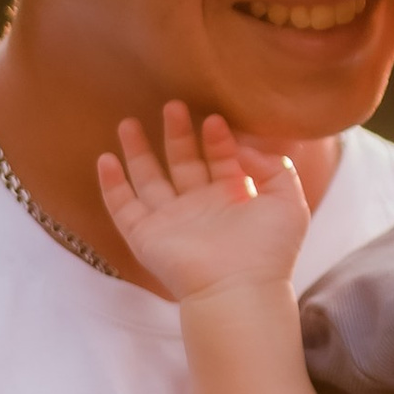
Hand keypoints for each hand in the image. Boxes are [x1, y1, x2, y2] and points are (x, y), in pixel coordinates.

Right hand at [97, 102, 308, 301]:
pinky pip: (122, 207)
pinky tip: (105, 159)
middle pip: (182, 163)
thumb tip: (245, 147)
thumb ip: (275, 167)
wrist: (239, 288)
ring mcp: (170, 221)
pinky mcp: (146, 236)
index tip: (216, 119)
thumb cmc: (269, 250)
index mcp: (232, 200)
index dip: (218, 139)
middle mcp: (199, 207)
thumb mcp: (288, 201)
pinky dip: (111, 185)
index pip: (221, 160)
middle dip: (177, 134)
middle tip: (173, 105)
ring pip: (148, 180)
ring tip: (127, 122)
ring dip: (137, 151)